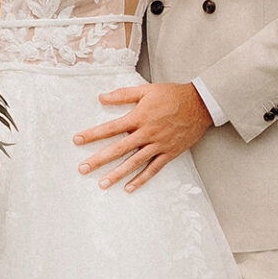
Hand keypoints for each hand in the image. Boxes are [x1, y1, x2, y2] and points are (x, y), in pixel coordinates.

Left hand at [73, 81, 212, 190]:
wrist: (201, 104)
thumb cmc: (172, 95)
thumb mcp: (146, 90)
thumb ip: (123, 94)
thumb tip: (101, 97)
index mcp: (139, 117)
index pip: (110, 128)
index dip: (93, 134)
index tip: (77, 140)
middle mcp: (147, 133)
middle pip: (118, 149)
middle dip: (99, 159)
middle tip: (82, 169)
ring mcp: (158, 145)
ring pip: (134, 163)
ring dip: (117, 174)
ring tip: (102, 184)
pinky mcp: (169, 153)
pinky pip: (153, 169)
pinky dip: (141, 179)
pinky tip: (128, 188)